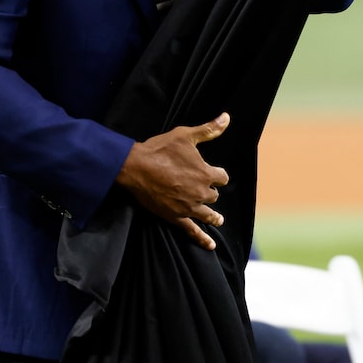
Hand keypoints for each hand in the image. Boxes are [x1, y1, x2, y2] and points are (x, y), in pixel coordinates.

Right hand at [115, 113, 230, 249]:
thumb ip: (209, 129)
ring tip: (218, 220)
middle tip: (206, 191)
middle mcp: (201, 192)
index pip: (222, 177)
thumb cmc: (160, 149)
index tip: (215, 174)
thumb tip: (227, 117)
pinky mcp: (175, 217)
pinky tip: (210, 246)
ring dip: (214, 216)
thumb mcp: (186, 136)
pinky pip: (192, 231)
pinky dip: (202, 239)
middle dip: (210, 192)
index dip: (218, 175)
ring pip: (208, 214)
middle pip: (214, 196)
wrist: (135, 167)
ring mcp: (188, 206)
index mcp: (206, 173)